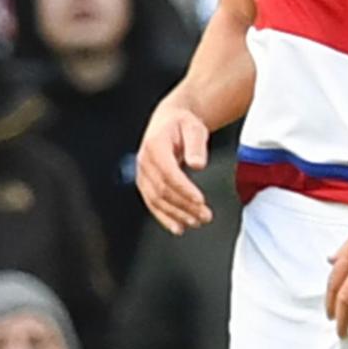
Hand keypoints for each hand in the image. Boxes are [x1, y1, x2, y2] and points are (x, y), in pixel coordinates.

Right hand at [135, 95, 212, 232]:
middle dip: (184, 206)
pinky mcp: (145, 183)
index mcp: (155, 145)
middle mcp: (144, 161)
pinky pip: (152, 204)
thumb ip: (196, 145)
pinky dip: (164, 217)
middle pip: (163, 190)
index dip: (184, 189)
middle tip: (205, 215)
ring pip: (156, 201)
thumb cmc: (182, 124)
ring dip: (176, 215)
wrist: (168, 122)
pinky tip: (177, 227)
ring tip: (196, 222)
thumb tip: (198, 164)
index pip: (168, 173)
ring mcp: (142, 174)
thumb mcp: (194, 127)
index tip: (200, 200)